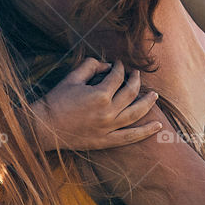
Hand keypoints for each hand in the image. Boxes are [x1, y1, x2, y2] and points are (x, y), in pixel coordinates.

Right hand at [30, 58, 160, 152]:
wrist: (45, 126)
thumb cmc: (57, 99)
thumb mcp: (72, 77)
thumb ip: (91, 66)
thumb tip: (107, 65)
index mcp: (100, 94)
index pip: (117, 77)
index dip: (120, 67)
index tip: (119, 64)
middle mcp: (108, 112)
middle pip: (131, 93)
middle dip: (136, 81)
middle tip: (137, 74)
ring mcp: (108, 128)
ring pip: (135, 114)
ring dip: (147, 103)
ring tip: (154, 95)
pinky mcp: (106, 141)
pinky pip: (130, 137)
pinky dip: (145, 132)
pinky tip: (158, 126)